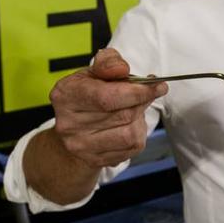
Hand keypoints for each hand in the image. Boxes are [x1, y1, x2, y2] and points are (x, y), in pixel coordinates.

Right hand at [47, 48, 167, 168]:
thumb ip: (109, 62)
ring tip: (133, 111)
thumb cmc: (88, 95)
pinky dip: (138, 135)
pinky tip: (128, 126)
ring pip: (130, 134)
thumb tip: (121, 69)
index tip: (157, 86)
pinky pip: (131, 148)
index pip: (107, 97)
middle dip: (142, 102)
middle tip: (148, 94)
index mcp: (66, 95)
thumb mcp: (94, 71)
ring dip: (140, 120)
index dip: (137, 92)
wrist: (74, 129)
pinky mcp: (95, 160)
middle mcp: (68, 123)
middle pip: (123, 115)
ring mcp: (80, 145)